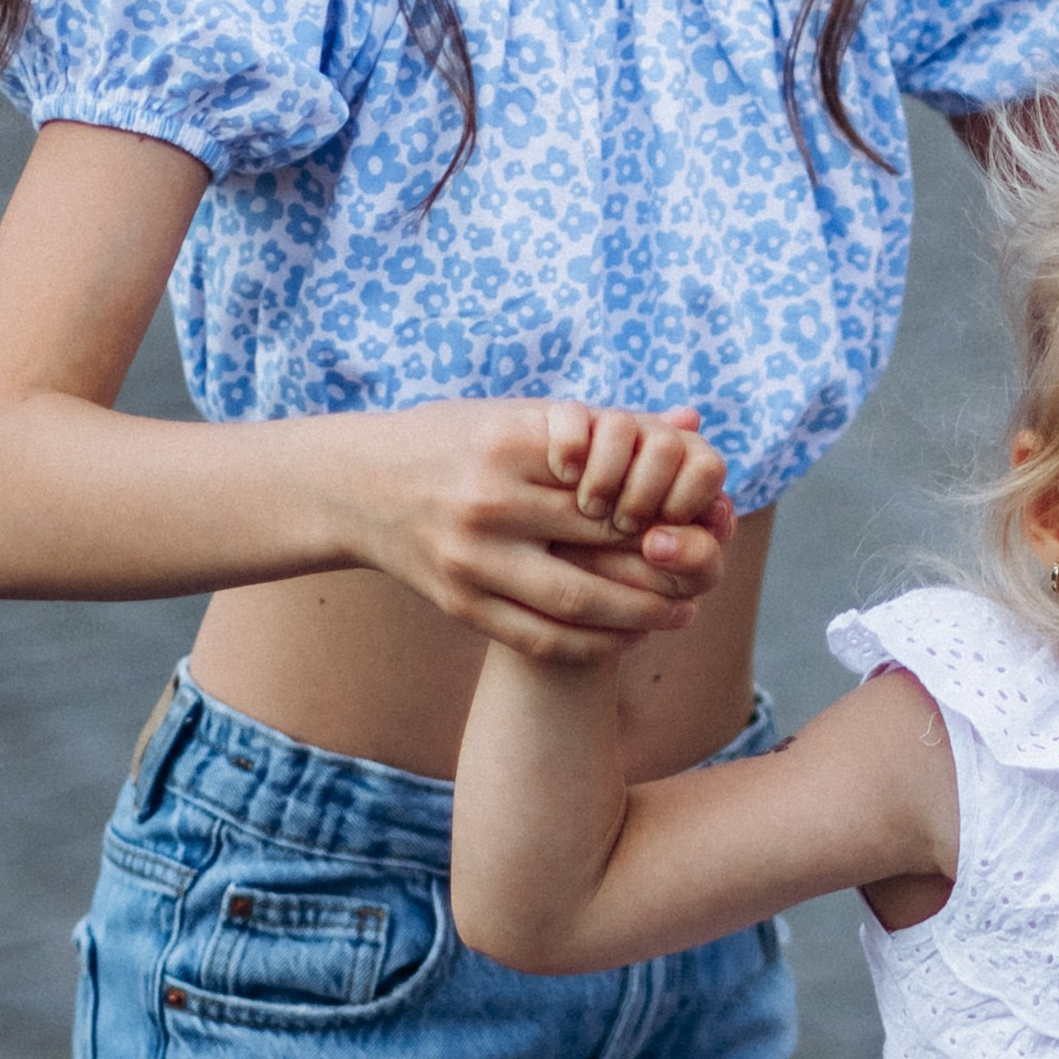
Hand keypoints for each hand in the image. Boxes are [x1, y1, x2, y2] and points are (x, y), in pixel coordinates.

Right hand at [343, 399, 732, 659]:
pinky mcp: (456, 603)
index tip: (697, 520)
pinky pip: (537, 638)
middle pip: (599, 545)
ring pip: (574, 603)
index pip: (607, 483)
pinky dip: (590, 644)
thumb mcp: (519, 414)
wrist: (354, 485)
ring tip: (681, 614)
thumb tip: (691, 424)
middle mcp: (487, 504)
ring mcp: (469, 560)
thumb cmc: (454, 440)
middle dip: (662, 566)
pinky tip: (625, 637)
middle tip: (705, 574)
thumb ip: (604, 425)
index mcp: (508, 446)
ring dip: (638, 615)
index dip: (661, 509)